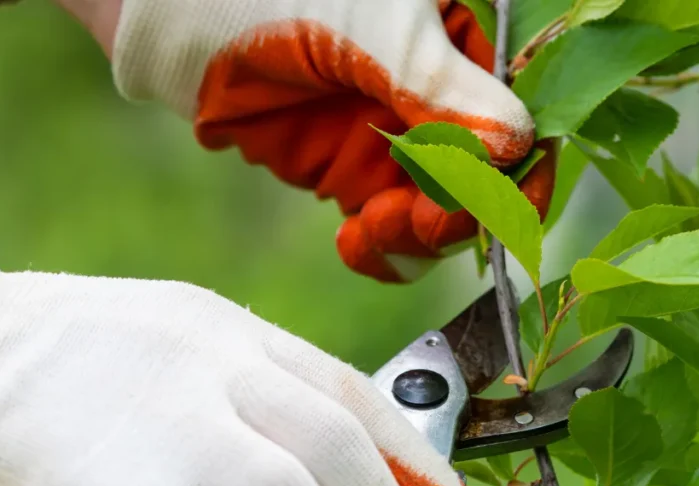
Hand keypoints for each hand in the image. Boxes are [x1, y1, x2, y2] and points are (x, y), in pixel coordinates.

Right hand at [0, 231, 481, 485]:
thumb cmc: (58, 349)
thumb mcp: (172, 335)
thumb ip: (243, 384)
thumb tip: (314, 453)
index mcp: (228, 330)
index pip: (348, 392)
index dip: (413, 455)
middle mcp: (210, 367)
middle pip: (332, 444)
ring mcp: (163, 422)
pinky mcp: (110, 483)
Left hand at [50, 0, 552, 282]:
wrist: (181, 20)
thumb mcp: (375, 29)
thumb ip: (442, 88)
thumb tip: (516, 146)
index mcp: (459, 42)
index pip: (516, 117)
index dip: (517, 171)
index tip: (495, 208)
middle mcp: (437, 95)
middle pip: (485, 180)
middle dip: (461, 212)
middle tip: (422, 223)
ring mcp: (395, 139)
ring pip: (441, 213)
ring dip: (421, 237)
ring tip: (379, 229)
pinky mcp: (353, 174)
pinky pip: (390, 230)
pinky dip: (385, 249)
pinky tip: (359, 242)